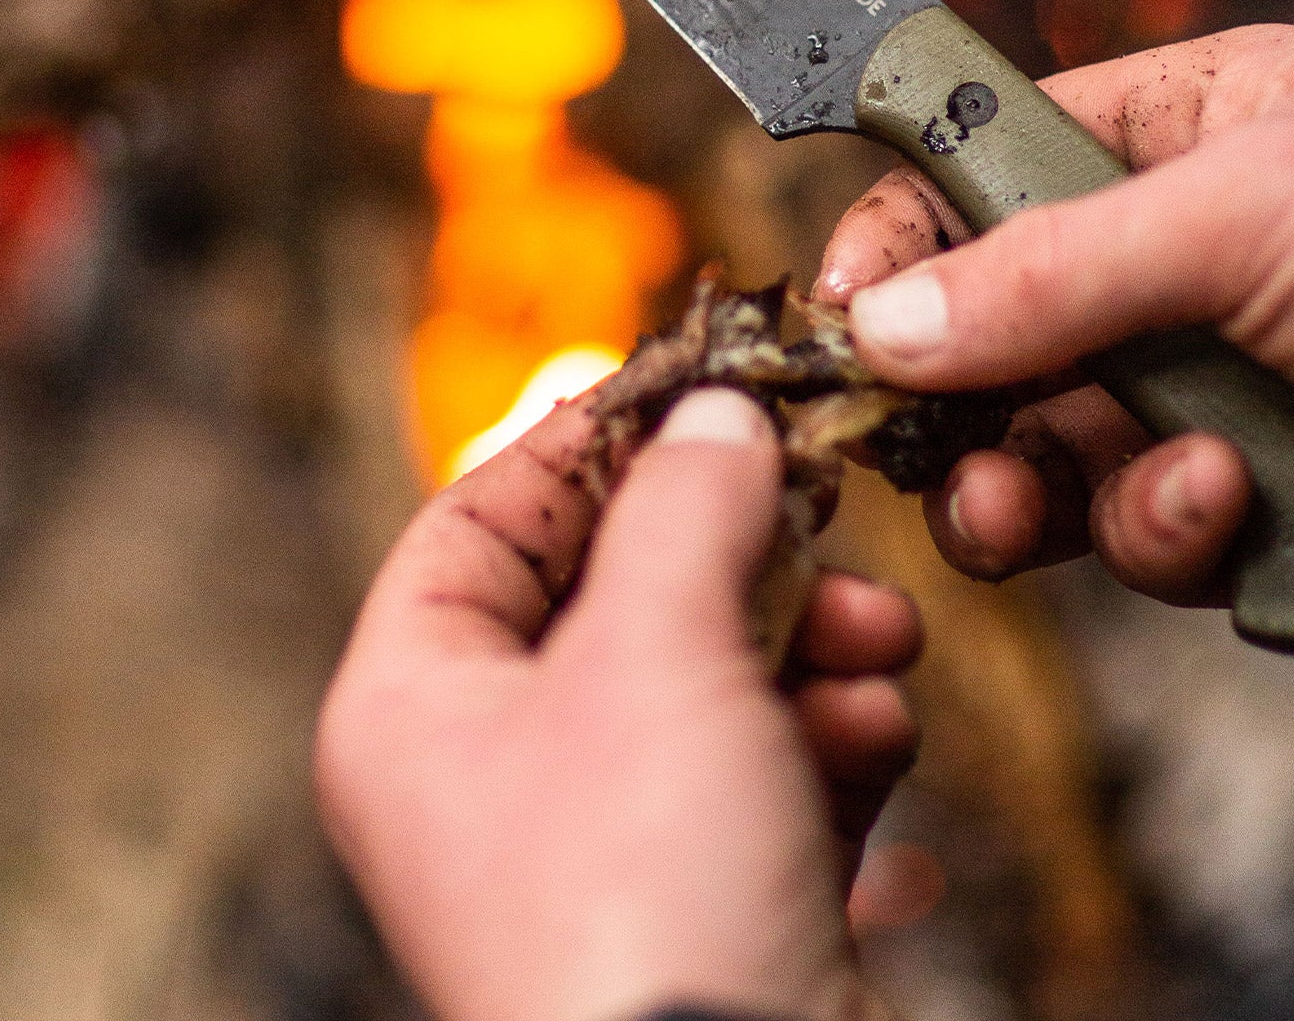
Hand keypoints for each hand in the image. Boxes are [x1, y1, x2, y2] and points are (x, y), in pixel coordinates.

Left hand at [316, 387, 919, 1020]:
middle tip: (816, 504)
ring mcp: (599, 843)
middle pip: (615, 589)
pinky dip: (826, 739)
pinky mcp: (701, 898)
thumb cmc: (640, 905)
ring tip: (876, 643)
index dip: (585, 441)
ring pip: (709, 673)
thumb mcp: (658, 649)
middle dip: (737, 550)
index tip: (695, 389)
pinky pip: (763, 770)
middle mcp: (492, 773)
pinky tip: (875, 739)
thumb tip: (716, 412)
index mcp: (417, 707)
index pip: (477, 516)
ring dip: (808, 640)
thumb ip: (687, 503)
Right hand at [817, 25, 1293, 646]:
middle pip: (989, 340)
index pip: (975, 179)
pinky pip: (1149, 546)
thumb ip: (1050, 273)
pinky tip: (1249, 508)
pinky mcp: (1258, 510)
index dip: (896, 246)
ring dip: (1062, 492)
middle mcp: (1175, 266)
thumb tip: (878, 326)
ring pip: (1054, 463)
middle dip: (957, 406)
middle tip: (939, 455)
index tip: (836, 317)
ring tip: (1086, 501)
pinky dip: (1184, 540)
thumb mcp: (1246, 213)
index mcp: (1168, 137)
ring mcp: (1214, 391)